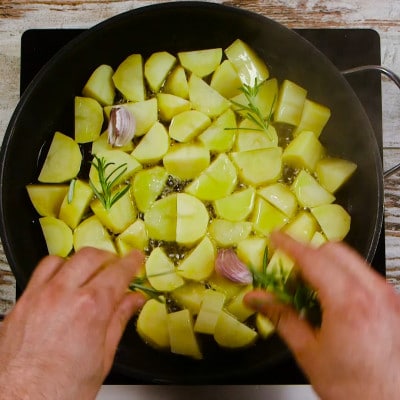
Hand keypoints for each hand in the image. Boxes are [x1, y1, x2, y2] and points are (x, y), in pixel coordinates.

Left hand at [0, 247, 145, 399]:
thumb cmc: (60, 391)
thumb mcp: (103, 357)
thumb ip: (119, 319)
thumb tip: (133, 301)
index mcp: (90, 308)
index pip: (118, 272)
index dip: (131, 262)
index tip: (135, 259)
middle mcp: (63, 295)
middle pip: (91, 256)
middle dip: (108, 258)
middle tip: (115, 267)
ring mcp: (38, 297)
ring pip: (63, 259)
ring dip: (81, 261)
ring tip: (88, 272)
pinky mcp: (21, 304)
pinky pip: (40, 272)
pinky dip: (56, 270)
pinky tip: (62, 282)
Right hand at [244, 231, 399, 399]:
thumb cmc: (355, 389)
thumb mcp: (307, 351)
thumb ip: (280, 316)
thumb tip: (257, 298)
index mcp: (349, 304)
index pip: (313, 258)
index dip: (290, 245)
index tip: (276, 238)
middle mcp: (374, 294)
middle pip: (334, 250)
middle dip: (308, 253)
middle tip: (291, 270)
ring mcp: (388, 297)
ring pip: (351, 260)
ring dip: (326, 265)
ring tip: (310, 289)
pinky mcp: (393, 303)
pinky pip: (363, 275)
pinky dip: (343, 276)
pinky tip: (332, 299)